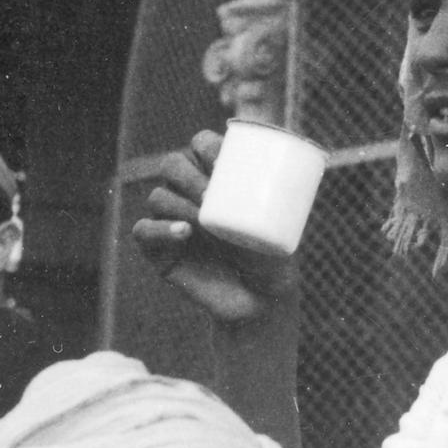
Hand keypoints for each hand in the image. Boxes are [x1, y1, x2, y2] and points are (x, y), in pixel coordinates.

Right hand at [132, 131, 301, 328]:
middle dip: (187, 172)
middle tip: (209, 193)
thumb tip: (302, 169)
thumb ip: (284, 200)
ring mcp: (171, 220)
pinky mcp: (157, 250)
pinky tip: (183, 232)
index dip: (206, 144)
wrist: (259, 303)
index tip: (224, 160)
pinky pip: (144, 231)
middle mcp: (190, 194)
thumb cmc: (273, 259)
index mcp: (217, 179)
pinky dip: (159, 229)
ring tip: (201, 218)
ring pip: (159, 196)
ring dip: (177, 202)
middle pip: (173, 165)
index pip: (201, 146)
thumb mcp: (282, 225)